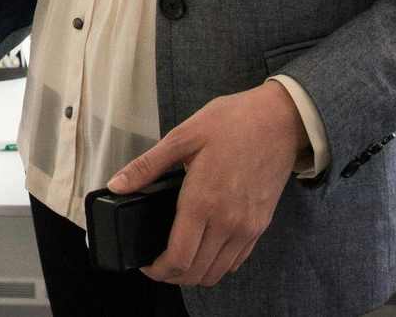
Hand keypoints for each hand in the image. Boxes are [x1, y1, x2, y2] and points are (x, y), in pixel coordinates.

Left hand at [106, 81, 307, 286]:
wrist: (279, 120)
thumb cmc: (232, 122)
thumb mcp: (183, 135)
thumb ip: (147, 166)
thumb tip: (116, 185)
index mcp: (203, 201)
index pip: (178, 258)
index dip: (157, 270)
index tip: (146, 263)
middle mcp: (227, 222)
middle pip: (196, 273)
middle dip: (172, 275)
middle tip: (157, 260)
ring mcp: (247, 228)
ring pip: (217, 272)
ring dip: (195, 273)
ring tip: (178, 255)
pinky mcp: (260, 226)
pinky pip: (236, 261)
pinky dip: (218, 264)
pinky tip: (205, 246)